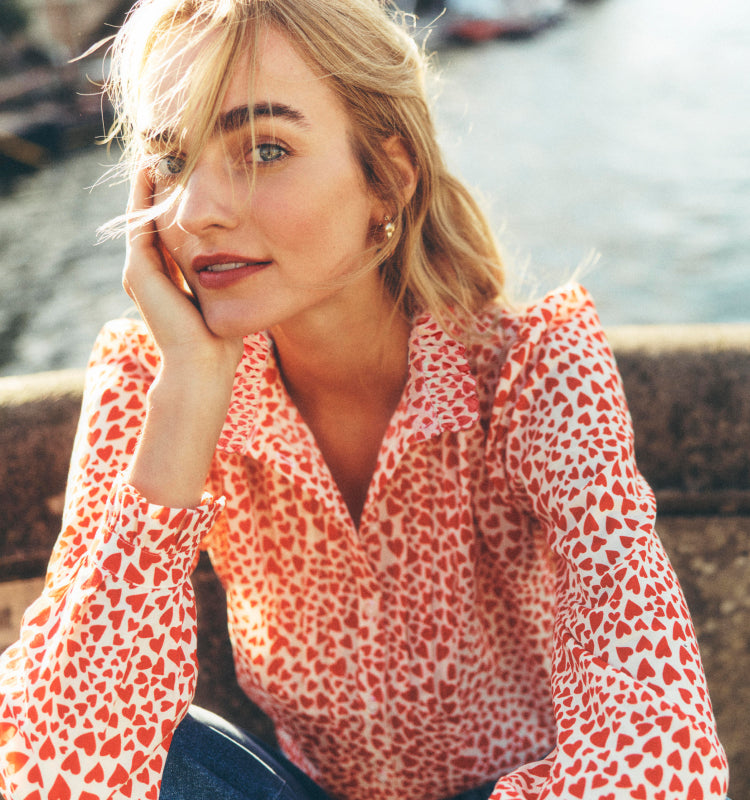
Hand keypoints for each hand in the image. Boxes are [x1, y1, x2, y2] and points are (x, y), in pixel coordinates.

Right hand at [123, 167, 243, 373]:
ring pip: (142, 215)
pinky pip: (139, 222)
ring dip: (150, 183)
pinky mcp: (139, 271)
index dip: (177, 202)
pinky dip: (144, 195)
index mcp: (167, 277)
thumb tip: (254, 257)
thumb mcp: (225, 295)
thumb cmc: (222, 338)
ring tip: (160, 150)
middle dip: (161, 185)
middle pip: (152, 217)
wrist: (204, 364)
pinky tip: (154, 169)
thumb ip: (226, 275)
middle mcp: (148, 272)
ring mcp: (139, 271)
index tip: (191, 173)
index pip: (168, 230)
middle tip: (169, 150)